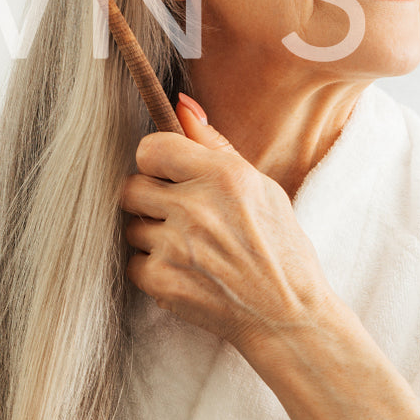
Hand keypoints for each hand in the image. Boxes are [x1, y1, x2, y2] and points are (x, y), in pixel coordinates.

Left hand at [120, 93, 334, 355]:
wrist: (288, 316)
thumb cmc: (280, 248)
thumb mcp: (261, 187)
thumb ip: (215, 145)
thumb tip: (182, 104)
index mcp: (224, 176)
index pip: (150, 148)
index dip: (155, 161)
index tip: (167, 173)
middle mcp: (196, 207)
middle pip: (131, 186)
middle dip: (149, 198)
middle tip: (176, 213)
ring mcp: (176, 246)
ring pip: (131, 225)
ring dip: (151, 234)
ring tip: (187, 246)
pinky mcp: (162, 281)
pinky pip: (133, 261)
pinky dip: (152, 267)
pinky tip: (184, 271)